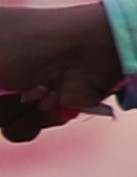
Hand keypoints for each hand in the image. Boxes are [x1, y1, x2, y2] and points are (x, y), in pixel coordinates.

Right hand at [0, 4, 118, 140]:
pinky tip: (50, 99)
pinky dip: (34, 119)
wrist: (89, 55)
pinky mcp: (36, 111)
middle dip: (1, 102)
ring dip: (14, 110)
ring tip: (37, 89)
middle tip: (14, 87)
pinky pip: (17, 132)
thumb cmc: (29, 44)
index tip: (4, 89)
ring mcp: (12, 91)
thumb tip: (5, 95)